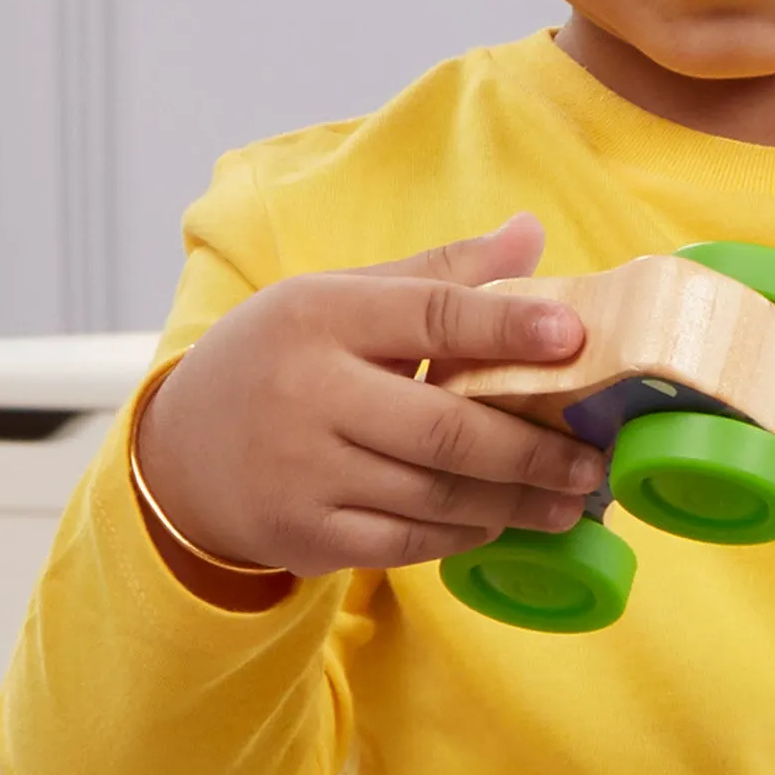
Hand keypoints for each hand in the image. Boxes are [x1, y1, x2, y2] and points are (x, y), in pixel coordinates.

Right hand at [135, 214, 602, 581]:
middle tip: (595, 462)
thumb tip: (531, 232)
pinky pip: (405, 542)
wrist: (180, 451)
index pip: (429, 313)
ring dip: (514, 502)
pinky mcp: (303, 535)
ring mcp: (303, 472)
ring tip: (571, 500)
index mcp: (322, 316)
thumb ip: (439, 273)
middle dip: (531, 450)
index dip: (506, 326)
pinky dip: (463, 534)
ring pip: (433, 494)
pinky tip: (503, 521)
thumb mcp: (343, 297)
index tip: (574, 338)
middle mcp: (308, 394)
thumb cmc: (286, 359)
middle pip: (444, 428)